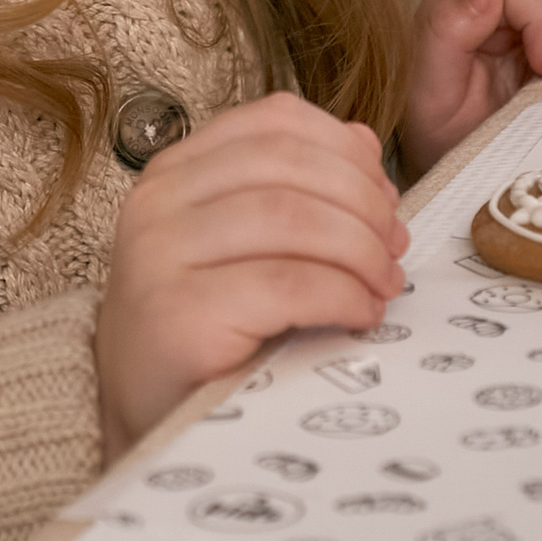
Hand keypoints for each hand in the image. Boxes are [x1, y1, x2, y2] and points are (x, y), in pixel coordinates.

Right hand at [94, 91, 406, 457]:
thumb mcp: (244, 246)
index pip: (272, 120)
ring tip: (383, 284)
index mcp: (176, 172)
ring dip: (360, 249)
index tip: (384, 194)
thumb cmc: (208, 333)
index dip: (344, 148)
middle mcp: (158, 201)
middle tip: (395, 247)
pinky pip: (286, 283)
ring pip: (290, 216)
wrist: (147, 420)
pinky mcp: (178, 315)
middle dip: (363, 202)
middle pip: (287, 164)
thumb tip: (363, 142)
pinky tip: (361, 312)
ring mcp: (159, 256)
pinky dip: (342, 293)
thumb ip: (295, 189)